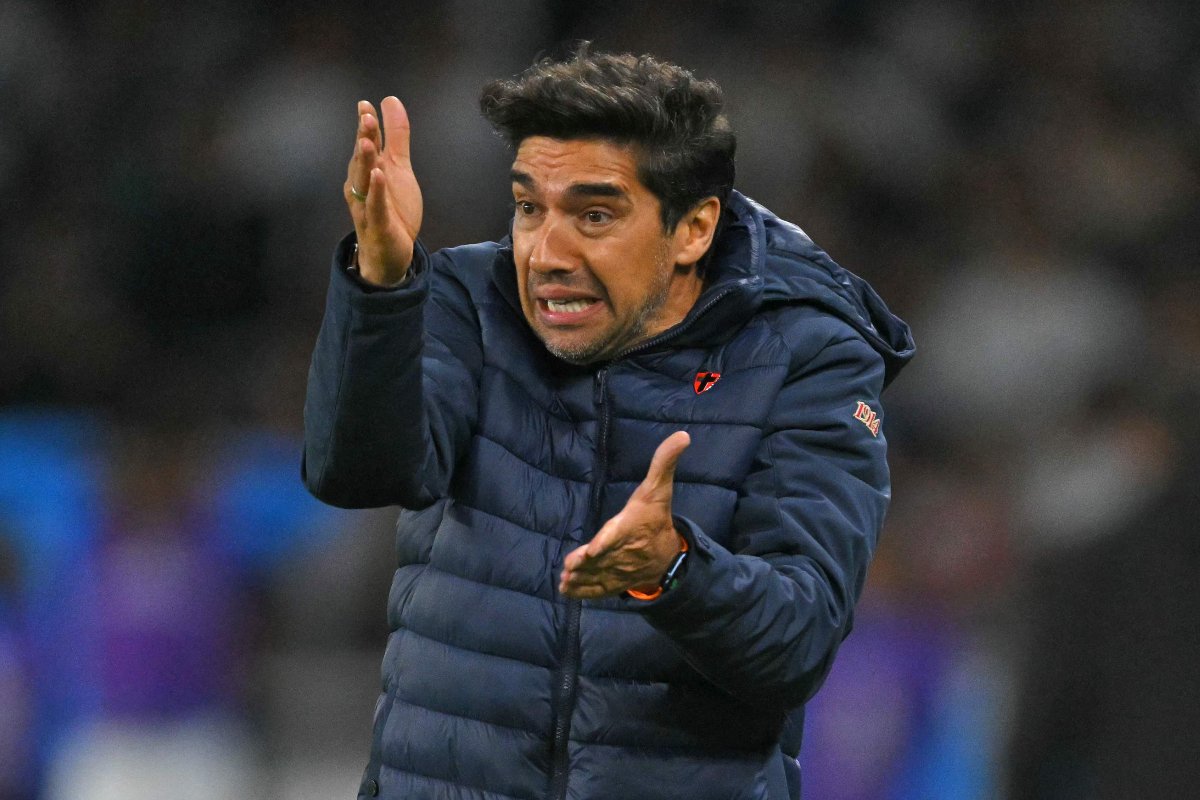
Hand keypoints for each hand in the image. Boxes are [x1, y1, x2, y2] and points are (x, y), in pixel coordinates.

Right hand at [344, 96, 422, 284]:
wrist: (390, 252)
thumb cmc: (392, 207)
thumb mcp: (399, 168)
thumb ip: (396, 136)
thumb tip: (390, 101)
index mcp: (367, 170)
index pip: (365, 144)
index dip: (366, 125)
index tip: (366, 105)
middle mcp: (362, 186)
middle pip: (362, 159)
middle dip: (364, 138)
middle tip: (366, 117)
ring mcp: (367, 205)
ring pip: (364, 181)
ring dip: (366, 162)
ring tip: (368, 142)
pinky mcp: (378, 225)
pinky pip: (375, 206)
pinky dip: (376, 192)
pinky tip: (378, 176)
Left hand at [560, 431, 690, 598]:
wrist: (667, 557)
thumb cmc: (656, 518)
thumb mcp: (659, 489)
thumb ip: (664, 462)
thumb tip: (682, 435)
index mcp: (632, 528)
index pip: (619, 534)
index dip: (607, 542)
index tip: (593, 548)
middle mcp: (625, 552)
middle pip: (604, 558)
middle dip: (588, 563)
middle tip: (570, 566)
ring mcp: (618, 570)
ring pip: (598, 575)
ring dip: (581, 579)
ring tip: (565, 580)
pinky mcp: (613, 582)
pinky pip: (598, 589)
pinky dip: (582, 592)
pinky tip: (566, 590)